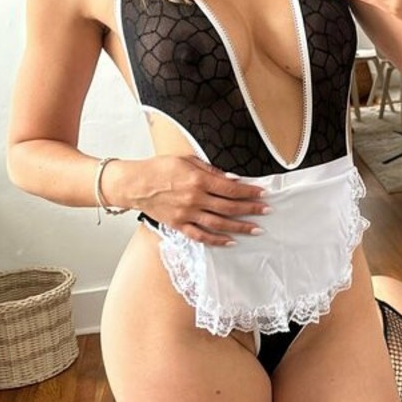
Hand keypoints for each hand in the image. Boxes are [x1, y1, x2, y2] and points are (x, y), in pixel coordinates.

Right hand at [134, 155, 269, 245]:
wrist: (134, 184)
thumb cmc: (159, 168)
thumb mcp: (187, 160)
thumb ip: (211, 170)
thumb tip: (233, 179)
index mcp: (198, 179)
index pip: (231, 188)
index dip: (249, 192)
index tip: (262, 193)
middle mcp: (195, 198)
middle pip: (229, 207)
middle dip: (251, 209)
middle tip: (266, 211)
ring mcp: (187, 214)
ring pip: (219, 223)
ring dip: (240, 227)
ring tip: (256, 229)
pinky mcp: (179, 225)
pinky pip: (201, 235)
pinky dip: (217, 240)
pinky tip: (231, 241)